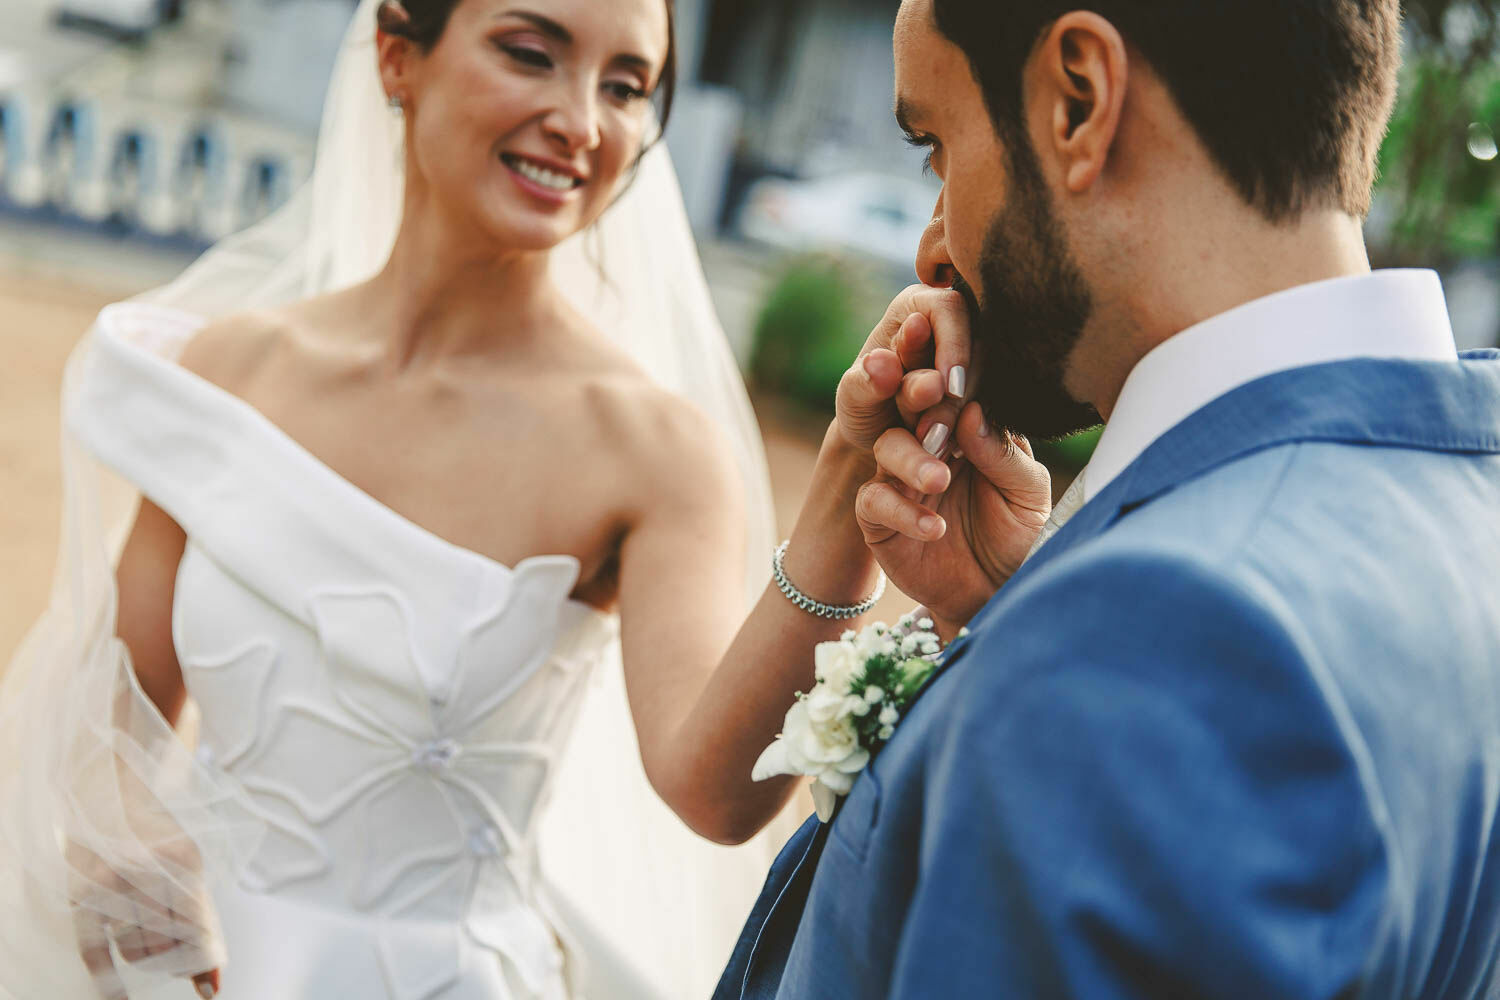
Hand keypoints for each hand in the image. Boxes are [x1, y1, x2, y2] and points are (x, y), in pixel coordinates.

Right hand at [68, 836, 221, 998]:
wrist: (105, 791)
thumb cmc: (153, 834)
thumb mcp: (186, 860)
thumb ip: (200, 911)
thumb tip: (211, 981)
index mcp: (184, 859)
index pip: (199, 928)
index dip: (203, 957)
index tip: (206, 976)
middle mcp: (147, 871)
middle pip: (168, 945)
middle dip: (175, 957)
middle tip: (174, 952)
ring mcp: (111, 883)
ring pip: (135, 951)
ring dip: (146, 956)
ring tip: (146, 933)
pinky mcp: (82, 895)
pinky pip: (95, 951)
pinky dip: (109, 982)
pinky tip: (121, 998)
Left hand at [835, 285, 971, 455]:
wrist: (877, 435)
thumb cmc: (863, 404)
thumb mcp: (854, 397)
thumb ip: (864, 381)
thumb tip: (881, 361)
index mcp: (916, 306)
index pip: (950, 309)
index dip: (954, 347)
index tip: (947, 388)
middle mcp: (950, 322)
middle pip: (976, 345)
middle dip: (956, 393)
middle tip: (934, 432)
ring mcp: (974, 352)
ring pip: (987, 377)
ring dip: (962, 414)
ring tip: (935, 445)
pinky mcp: (986, 384)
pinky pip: (991, 402)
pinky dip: (970, 427)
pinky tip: (952, 449)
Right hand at [856, 395, 1051, 638]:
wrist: (996, 594)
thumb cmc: (1017, 535)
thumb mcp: (1027, 494)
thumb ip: (1003, 453)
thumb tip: (972, 411)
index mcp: (965, 430)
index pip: (951, 393)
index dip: (950, 380)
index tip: (957, 378)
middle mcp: (927, 446)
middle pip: (909, 407)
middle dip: (915, 397)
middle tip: (932, 398)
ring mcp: (899, 480)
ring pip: (887, 447)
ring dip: (911, 458)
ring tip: (940, 480)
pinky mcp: (879, 519)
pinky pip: (875, 502)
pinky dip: (902, 511)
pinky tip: (934, 528)